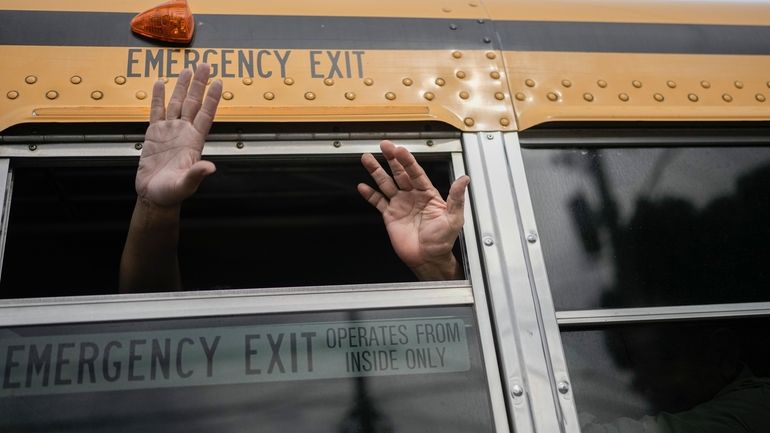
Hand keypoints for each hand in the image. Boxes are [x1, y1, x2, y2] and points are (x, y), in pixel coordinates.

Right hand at [136, 64, 221, 206]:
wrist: (154, 196)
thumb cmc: (171, 193)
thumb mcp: (186, 184)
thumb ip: (196, 174)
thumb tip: (210, 167)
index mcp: (194, 142)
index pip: (206, 115)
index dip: (212, 98)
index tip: (218, 82)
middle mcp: (184, 133)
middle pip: (193, 103)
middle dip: (199, 84)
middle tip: (205, 65)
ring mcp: (169, 131)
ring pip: (177, 103)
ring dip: (182, 86)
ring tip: (187, 70)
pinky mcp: (154, 133)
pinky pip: (156, 111)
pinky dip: (157, 97)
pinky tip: (160, 83)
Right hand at [358, 141, 469, 279]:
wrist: (428, 258)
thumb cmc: (443, 240)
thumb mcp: (454, 218)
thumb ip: (456, 198)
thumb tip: (464, 179)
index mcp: (427, 193)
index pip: (416, 172)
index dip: (408, 161)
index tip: (400, 150)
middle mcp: (412, 196)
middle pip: (400, 173)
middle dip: (391, 159)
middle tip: (384, 145)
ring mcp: (400, 204)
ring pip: (386, 183)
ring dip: (377, 171)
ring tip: (367, 159)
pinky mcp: (390, 216)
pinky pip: (378, 202)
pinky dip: (370, 194)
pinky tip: (363, 186)